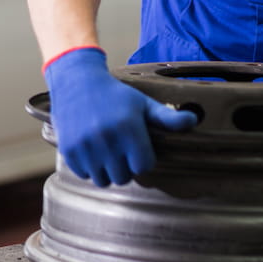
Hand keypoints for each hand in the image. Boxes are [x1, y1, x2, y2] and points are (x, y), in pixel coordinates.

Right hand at [44, 47, 196, 186]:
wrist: (76, 81)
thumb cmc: (114, 94)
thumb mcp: (142, 103)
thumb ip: (167, 117)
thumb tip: (193, 121)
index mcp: (128, 127)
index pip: (144, 166)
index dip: (142, 158)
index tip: (136, 147)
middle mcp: (106, 138)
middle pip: (123, 177)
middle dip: (125, 166)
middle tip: (120, 150)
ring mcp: (85, 145)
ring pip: (103, 180)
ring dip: (107, 171)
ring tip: (106, 153)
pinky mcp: (69, 149)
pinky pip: (84, 174)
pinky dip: (88, 168)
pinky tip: (91, 151)